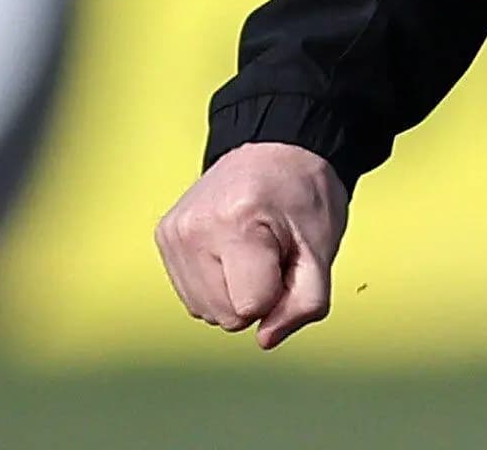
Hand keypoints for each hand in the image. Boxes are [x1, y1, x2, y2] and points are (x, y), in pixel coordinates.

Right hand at [156, 141, 349, 347]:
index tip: (287, 257)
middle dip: (257, 295)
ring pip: (207, 313)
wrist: (276, 147)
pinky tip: (230, 250)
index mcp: (238, 222)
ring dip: (235, 292)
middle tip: (271, 250)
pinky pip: (193, 298)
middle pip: (228, 317)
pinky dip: (217, 284)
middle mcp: (194, 227)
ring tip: (251, 248)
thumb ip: (305, 303)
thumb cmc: (303, 194)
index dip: (280, 292)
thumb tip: (265, 339)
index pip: (254, 307)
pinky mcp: (164, 237)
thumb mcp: (322, 248)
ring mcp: (173, 232)